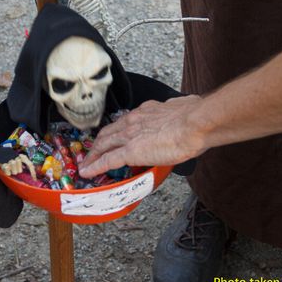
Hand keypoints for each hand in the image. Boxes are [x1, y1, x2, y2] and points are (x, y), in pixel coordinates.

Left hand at [79, 95, 205, 177]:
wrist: (195, 123)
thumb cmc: (195, 118)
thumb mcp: (182, 109)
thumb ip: (177, 112)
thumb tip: (186, 109)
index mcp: (146, 111)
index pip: (124, 121)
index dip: (115, 131)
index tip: (112, 137)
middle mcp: (133, 120)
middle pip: (108, 132)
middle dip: (99, 143)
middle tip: (92, 151)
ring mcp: (130, 135)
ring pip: (103, 145)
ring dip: (93, 155)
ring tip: (86, 163)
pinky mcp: (130, 151)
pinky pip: (107, 160)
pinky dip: (95, 166)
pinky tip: (87, 172)